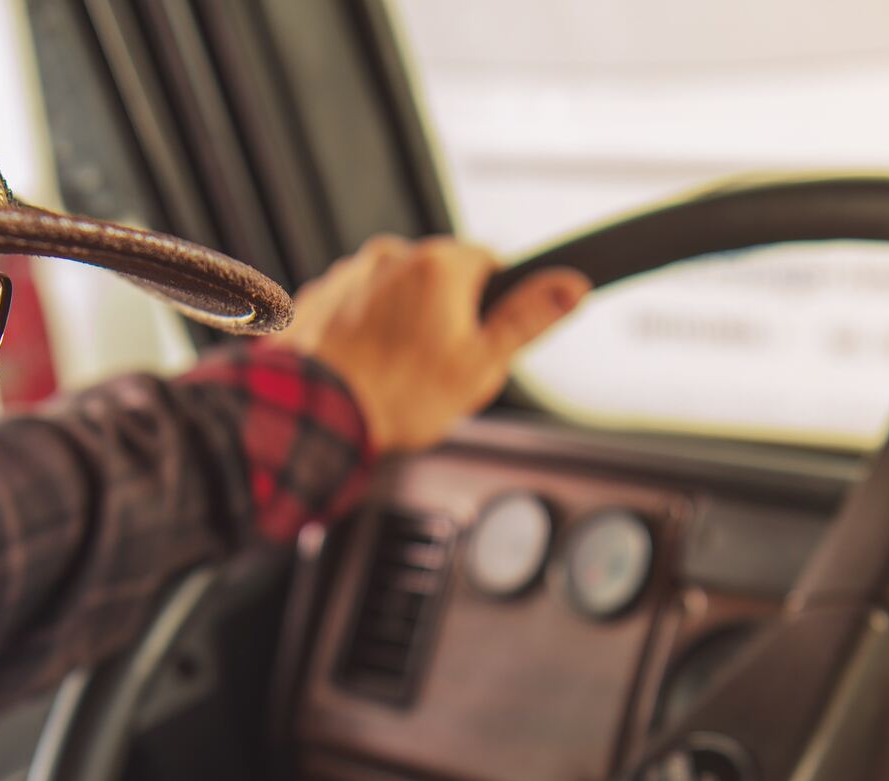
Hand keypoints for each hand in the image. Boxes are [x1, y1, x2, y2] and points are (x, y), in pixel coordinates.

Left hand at [272, 235, 589, 454]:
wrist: (316, 417)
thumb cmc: (398, 397)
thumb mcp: (483, 364)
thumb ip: (529, 319)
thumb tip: (573, 285)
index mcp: (440, 265)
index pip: (490, 264)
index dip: (493, 306)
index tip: (481, 339)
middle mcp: (392, 256)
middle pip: (440, 280)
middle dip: (445, 317)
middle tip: (439, 368)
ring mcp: (350, 274)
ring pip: (395, 294)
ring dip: (401, 324)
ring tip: (397, 373)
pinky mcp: (318, 297)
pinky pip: (355, 308)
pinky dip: (362, 332)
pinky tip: (365, 369)